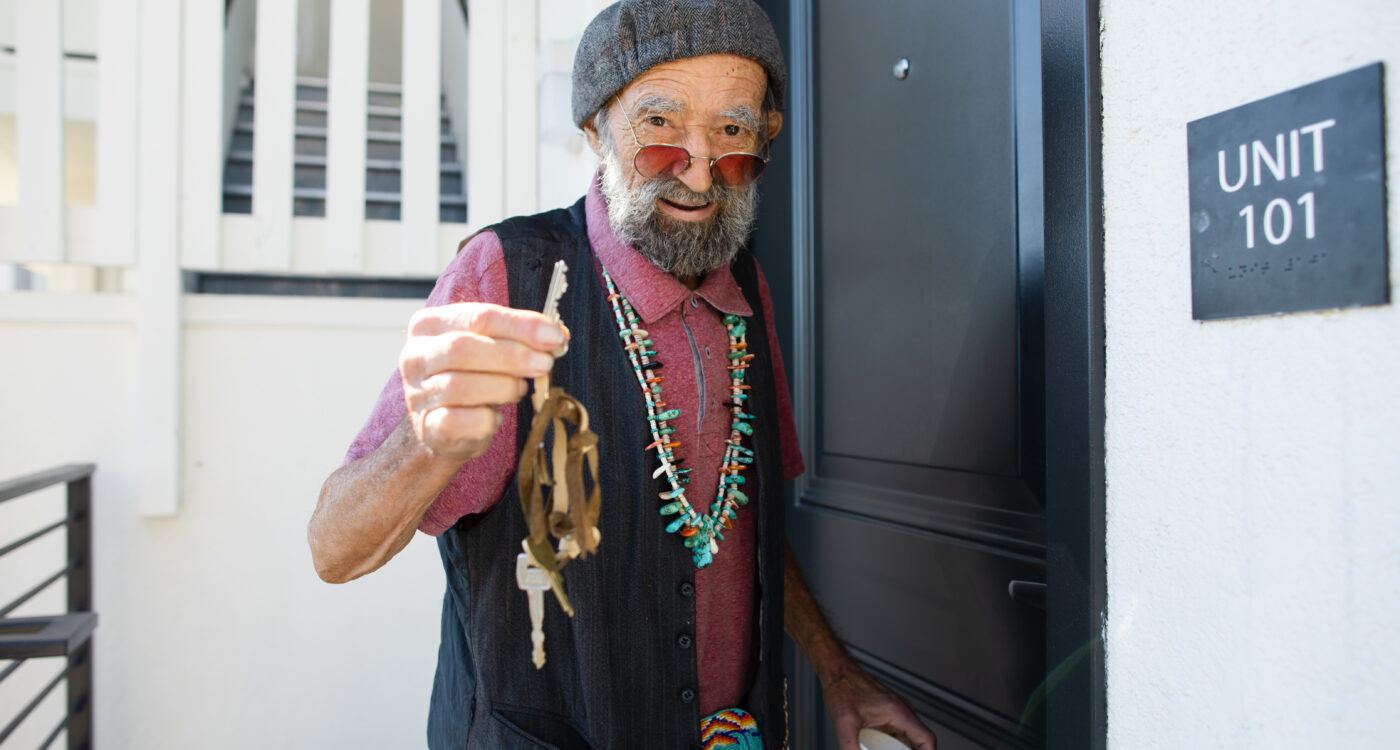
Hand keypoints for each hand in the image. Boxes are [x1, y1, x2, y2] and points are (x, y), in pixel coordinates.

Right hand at [399, 303, 567, 461]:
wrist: (445, 428)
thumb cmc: (473, 379)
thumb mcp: (494, 349)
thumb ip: (520, 338)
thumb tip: (557, 337)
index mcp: (429, 324)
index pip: (479, 316)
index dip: (521, 326)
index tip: (554, 337)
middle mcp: (415, 356)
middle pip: (463, 348)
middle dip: (513, 356)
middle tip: (544, 365)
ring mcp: (417, 393)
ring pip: (460, 385)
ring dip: (502, 387)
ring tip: (519, 389)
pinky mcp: (425, 427)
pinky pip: (458, 422)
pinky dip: (485, 420)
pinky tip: (494, 417)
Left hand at [820, 660, 936, 749]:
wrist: (837, 671)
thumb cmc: (843, 687)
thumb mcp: (844, 722)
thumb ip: (849, 745)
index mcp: (898, 712)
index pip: (926, 738)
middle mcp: (901, 710)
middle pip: (920, 739)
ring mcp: (896, 710)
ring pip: (911, 735)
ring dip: (907, 748)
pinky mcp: (889, 712)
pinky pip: (901, 730)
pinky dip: (898, 743)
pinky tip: (885, 748)